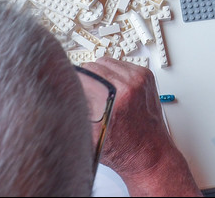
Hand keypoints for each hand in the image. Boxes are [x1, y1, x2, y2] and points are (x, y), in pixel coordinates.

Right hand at [80, 58, 198, 194]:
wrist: (150, 154)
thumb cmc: (124, 150)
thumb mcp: (90, 135)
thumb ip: (77, 110)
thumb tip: (64, 94)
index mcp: (114, 97)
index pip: (83, 74)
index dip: (72, 82)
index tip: (68, 87)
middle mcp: (129, 84)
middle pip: (93, 65)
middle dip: (85, 79)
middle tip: (84, 93)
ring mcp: (139, 78)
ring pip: (106, 62)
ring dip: (99, 74)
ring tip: (99, 92)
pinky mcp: (146, 76)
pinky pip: (121, 64)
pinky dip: (114, 74)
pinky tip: (113, 90)